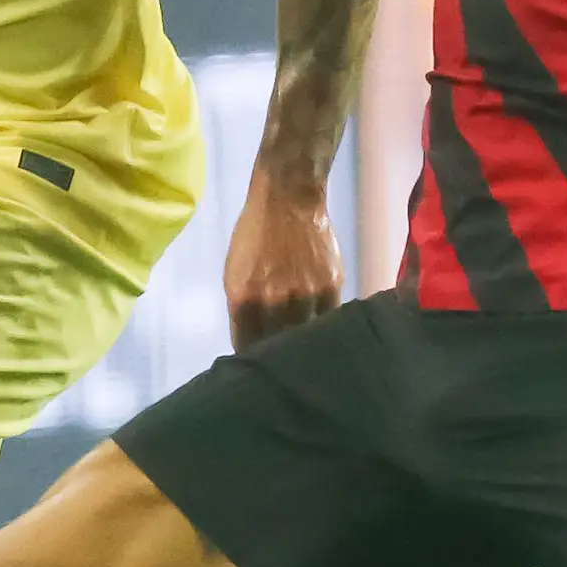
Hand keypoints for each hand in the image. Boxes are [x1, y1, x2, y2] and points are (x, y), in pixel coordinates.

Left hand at [223, 166, 342, 348]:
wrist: (288, 198)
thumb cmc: (255, 234)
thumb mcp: (234, 272)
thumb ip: (243, 310)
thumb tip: (252, 342)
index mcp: (245, 298)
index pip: (247, 348)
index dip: (252, 361)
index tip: (257, 367)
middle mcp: (275, 300)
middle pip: (278, 348)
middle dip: (278, 358)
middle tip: (281, 363)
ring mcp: (306, 295)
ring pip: (306, 338)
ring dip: (303, 345)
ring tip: (304, 351)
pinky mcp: (332, 287)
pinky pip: (327, 320)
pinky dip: (323, 327)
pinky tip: (321, 330)